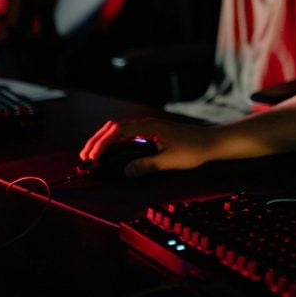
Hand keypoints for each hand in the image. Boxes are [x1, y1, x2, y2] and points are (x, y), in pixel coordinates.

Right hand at [79, 117, 212, 177]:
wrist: (211, 142)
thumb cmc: (194, 150)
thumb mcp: (170, 161)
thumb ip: (147, 165)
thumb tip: (126, 171)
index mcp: (150, 127)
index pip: (118, 131)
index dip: (102, 144)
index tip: (92, 157)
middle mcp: (147, 124)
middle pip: (114, 128)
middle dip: (97, 140)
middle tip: (84, 157)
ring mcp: (149, 128)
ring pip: (119, 130)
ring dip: (104, 140)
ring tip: (92, 155)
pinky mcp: (152, 133)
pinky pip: (128, 135)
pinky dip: (115, 142)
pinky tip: (110, 153)